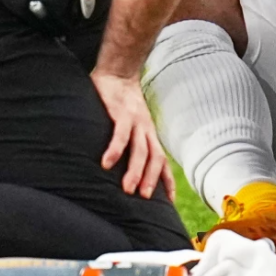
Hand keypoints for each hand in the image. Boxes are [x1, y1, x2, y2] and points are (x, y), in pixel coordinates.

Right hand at [92, 71, 175, 200]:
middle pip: (154, 158)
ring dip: (135, 170)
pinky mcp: (121, 112)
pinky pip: (120, 134)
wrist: (118, 72)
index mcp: (149, 135)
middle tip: (144, 199)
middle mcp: (146, 130)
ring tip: (127, 189)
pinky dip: (115, 149)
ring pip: (140, 149)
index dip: (166, 181)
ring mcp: (135, 121)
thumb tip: (120, 167)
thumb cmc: (121, 103)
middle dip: (150, 180)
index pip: (162, 161)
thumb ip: (129, 143)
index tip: (168, 203)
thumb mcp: (130, 124)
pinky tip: (107, 164)